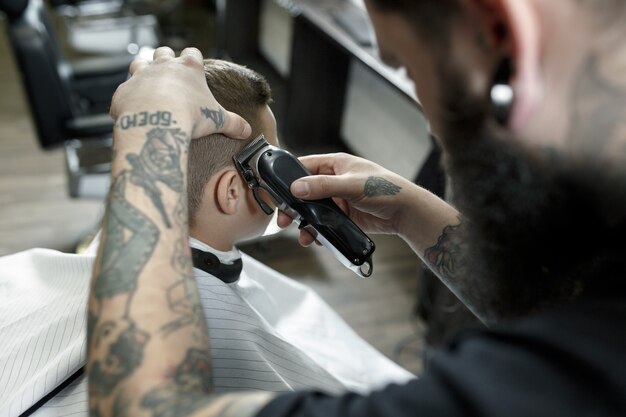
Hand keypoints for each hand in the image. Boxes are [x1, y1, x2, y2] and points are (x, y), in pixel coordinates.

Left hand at [110, 47, 250, 139]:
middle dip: (166, 61)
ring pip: (139, 63)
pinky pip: (126, 90)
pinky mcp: (124, 90)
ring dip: (143, 72)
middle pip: (163, 52)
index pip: (193, 53)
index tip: (195, 71)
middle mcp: (164, 65)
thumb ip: (234, 123)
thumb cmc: (190, 116)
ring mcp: (141, 75)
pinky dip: (130, 98)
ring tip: (149, 87)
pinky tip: (136, 111)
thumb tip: (247, 130)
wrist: (157, 123)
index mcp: (189, 68)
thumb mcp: (218, 120)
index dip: (194, 61)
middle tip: (171, 77)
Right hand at [277, 153, 413, 245]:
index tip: (276, 191)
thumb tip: (296, 188)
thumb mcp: (351, 185)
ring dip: (305, 222)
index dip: (288, 178)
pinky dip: (318, 231)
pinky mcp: (343, 216)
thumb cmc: (384, 189)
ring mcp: (338, 199)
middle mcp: (334, 180)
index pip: (304, 166)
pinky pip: (324, 223)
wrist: (405, 212)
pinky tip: (316, 239)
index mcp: (335, 165)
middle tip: (284, 219)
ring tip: (303, 235)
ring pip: (313, 210)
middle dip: (293, 206)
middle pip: (304, 191)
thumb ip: (323, 186)